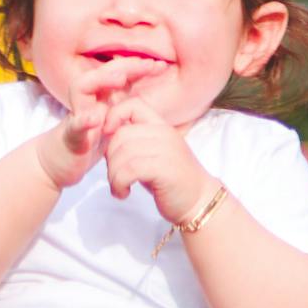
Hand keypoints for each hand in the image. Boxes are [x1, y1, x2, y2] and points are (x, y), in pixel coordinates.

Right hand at [35, 58, 137, 190]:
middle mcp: (89, 99)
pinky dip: (84, 120)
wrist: (59, 161)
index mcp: (102, 96)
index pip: (119, 73)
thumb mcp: (111, 118)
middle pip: (102, 72)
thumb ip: (124, 102)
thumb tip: (147, 91)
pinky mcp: (71, 135)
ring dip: (101, 80)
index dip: (138, 66)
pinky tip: (94, 119)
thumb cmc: (89, 138)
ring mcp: (78, 114)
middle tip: (147, 64)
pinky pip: (75, 125)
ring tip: (120, 79)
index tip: (161, 65)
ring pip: (82, 87)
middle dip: (125, 65)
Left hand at [99, 89, 213, 224]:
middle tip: (115, 176)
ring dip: (113, 175)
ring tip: (119, 188)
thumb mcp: (154, 154)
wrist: (200, 202)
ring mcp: (166, 150)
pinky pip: (129, 170)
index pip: (133, 104)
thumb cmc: (172, 181)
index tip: (108, 137)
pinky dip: (119, 183)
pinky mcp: (164, 169)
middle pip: (121, 135)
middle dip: (110, 158)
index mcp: (161, 126)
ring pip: (122, 154)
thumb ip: (135, 142)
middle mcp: (164, 134)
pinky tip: (123, 193)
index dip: (114, 115)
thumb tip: (107, 136)